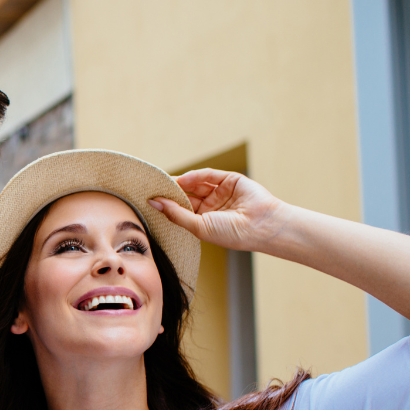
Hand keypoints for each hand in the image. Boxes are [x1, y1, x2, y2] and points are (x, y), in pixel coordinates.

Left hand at [148, 169, 290, 251]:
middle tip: (152, 186)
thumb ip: (176, 214)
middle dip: (170, 191)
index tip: (148, 199)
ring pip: (196, 184)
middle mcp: (211, 206)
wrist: (262, 226)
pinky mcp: (230, 180)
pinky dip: (195, 175)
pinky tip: (183, 179)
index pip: (180, 209)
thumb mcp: (198, 227)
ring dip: (181, 182)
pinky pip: (209, 175)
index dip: (165, 204)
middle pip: (185, 194)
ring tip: (164, 182)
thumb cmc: (232, 234)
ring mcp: (221, 192)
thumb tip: (153, 203)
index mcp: (203, 221)